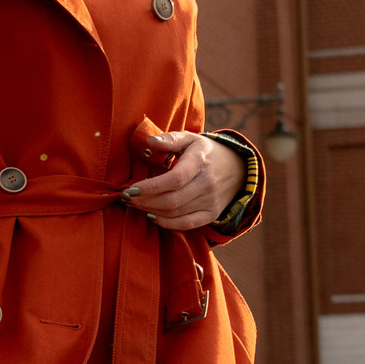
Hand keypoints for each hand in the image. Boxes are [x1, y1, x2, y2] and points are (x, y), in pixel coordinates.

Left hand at [123, 126, 242, 230]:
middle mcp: (207, 184)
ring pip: (175, 213)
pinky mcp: (211, 214)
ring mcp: (210, 201)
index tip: (130, 189)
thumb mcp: (189, 139)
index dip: (150, 187)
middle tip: (127, 198)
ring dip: (150, 211)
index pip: (174, 180)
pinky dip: (167, 224)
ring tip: (134, 204)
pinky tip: (151, 216)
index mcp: (199, 163)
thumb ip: (170, 139)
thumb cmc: (204, 152)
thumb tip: (150, 141)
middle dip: (144, 201)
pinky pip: (186, 224)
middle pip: (171, 200)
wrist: (237, 168)